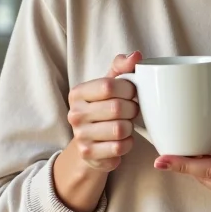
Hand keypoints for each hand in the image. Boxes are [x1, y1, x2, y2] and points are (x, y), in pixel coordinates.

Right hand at [66, 51, 141, 172]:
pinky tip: (122, 139)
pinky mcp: (89, 155)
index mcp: (78, 93)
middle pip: (117, 108)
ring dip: (130, 127)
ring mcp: (80, 136)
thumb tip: (136, 56)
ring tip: (126, 124)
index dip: (128, 89)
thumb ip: (122, 66)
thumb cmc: (104, 106)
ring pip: (120, 129)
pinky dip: (128, 144)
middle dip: (132, 109)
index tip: (132, 92)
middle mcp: (74, 114)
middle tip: (131, 110)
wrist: (90, 141)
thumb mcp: (110, 84)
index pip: (109, 86)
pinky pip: (120, 148)